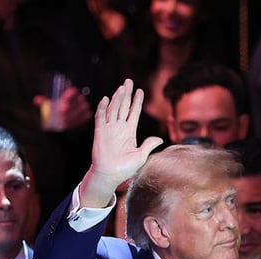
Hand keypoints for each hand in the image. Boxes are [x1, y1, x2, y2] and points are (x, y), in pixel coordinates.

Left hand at [33, 87, 92, 130]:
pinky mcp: (87, 116)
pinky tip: (71, 125)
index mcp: (73, 93)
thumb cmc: (59, 107)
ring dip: (72, 117)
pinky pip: (84, 119)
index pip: (73, 91)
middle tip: (61, 113)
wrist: (70, 114)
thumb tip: (36, 100)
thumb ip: (44, 101)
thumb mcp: (51, 103)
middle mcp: (81, 99)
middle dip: (69, 108)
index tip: (61, 100)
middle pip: (77, 102)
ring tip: (64, 122)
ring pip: (81, 112)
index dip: (68, 95)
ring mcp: (85, 108)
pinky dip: (77, 122)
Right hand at [80, 79, 163, 207]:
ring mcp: (109, 129)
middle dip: (126, 94)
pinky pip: (101, 117)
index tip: (140, 90)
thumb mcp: (141, 156)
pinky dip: (103, 108)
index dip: (137, 101)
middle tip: (128, 81)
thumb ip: (148, 145)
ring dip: (117, 98)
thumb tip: (160, 139)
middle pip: (123, 106)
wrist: (110, 175)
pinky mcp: (100, 133)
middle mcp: (119, 127)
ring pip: (113, 109)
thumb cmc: (125, 168)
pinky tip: (106, 99)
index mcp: (130, 131)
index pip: (134, 112)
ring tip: (122, 87)